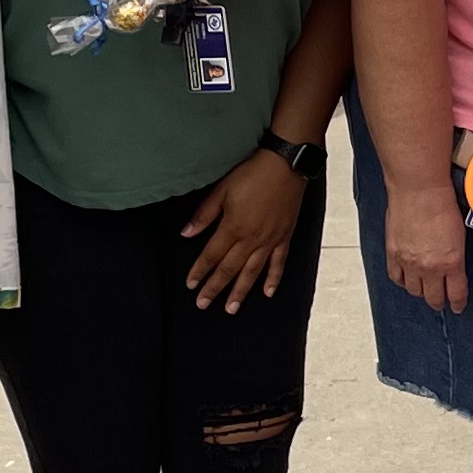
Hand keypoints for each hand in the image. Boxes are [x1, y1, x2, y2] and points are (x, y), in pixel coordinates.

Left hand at [181, 147, 307, 311]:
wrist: (286, 164)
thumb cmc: (253, 173)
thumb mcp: (222, 190)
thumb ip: (204, 215)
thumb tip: (187, 233)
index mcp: (233, 227)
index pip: (211, 255)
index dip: (199, 271)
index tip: (191, 285)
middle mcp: (251, 238)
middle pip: (229, 269)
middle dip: (215, 288)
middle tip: (204, 304)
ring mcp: (269, 240)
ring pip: (252, 272)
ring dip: (241, 291)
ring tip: (231, 308)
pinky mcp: (284, 236)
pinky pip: (278, 263)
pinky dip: (273, 279)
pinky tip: (268, 292)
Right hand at [384, 167, 469, 313]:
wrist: (418, 189)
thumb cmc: (441, 202)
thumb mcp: (460, 232)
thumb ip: (456, 253)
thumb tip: (455, 264)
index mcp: (452, 261)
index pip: (456, 293)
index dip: (457, 303)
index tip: (457, 306)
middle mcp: (430, 266)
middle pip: (434, 297)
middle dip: (439, 302)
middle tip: (441, 301)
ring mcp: (409, 262)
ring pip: (414, 290)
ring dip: (420, 292)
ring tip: (424, 289)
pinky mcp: (393, 254)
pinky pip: (396, 277)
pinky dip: (402, 280)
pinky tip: (406, 278)